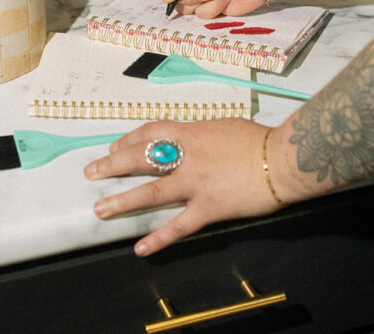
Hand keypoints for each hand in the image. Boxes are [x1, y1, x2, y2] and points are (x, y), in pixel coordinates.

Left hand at [84, 119, 279, 255]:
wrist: (281, 158)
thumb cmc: (258, 139)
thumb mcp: (225, 126)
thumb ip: (203, 134)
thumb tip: (192, 137)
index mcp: (192, 132)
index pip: (151, 132)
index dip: (129, 139)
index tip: (115, 146)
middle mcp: (187, 156)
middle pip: (141, 158)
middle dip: (113, 164)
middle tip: (92, 171)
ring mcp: (196, 183)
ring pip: (152, 192)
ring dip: (123, 201)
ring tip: (100, 209)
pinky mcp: (208, 208)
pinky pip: (179, 226)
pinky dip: (158, 238)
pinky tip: (141, 248)